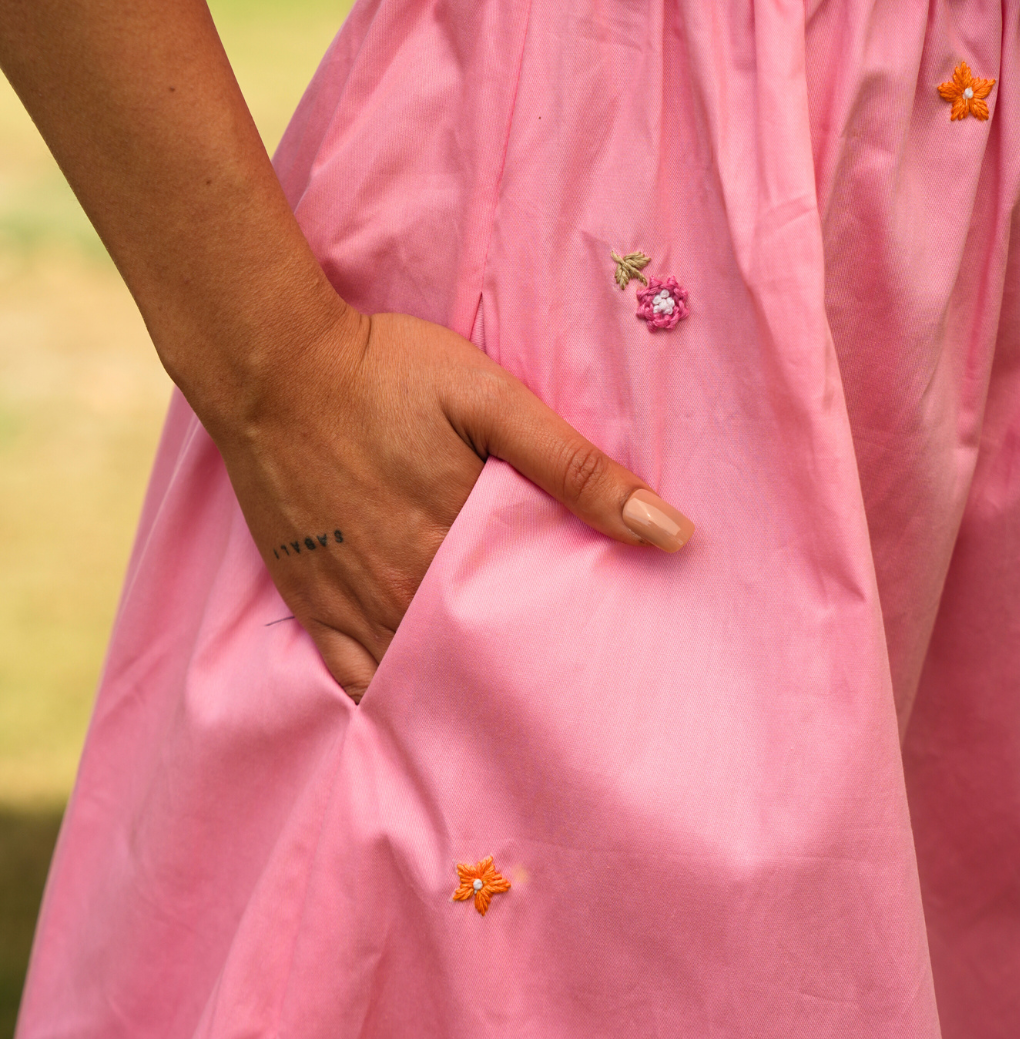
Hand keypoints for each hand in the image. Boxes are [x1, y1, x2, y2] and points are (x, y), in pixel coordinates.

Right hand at [209, 306, 693, 701]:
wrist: (274, 367)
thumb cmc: (388, 372)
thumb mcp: (493, 400)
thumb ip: (575, 466)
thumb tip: (670, 531)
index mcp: (465, 543)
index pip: (541, 621)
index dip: (581, 644)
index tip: (620, 664)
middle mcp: (410, 588)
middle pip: (488, 658)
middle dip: (534, 680)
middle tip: (581, 710)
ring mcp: (356, 602)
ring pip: (428, 677)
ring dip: (473, 698)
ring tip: (522, 726)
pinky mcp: (312, 600)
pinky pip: (358, 678)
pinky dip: (395, 702)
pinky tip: (428, 721)